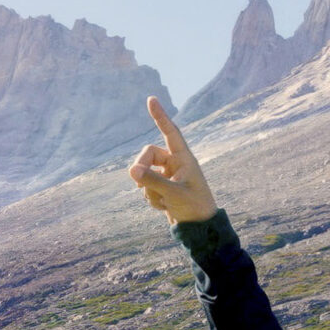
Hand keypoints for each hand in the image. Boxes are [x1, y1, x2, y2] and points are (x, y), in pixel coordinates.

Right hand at [128, 96, 217, 224]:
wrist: (199, 229)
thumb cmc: (194, 208)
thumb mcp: (174, 193)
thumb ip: (152, 181)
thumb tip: (131, 170)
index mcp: (184, 158)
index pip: (170, 132)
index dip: (160, 116)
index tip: (151, 99)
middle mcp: (175, 164)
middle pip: (147, 154)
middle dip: (141, 168)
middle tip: (137, 180)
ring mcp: (167, 176)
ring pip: (144, 173)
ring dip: (148, 190)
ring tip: (164, 202)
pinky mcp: (161, 189)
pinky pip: (145, 188)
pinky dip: (151, 199)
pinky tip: (164, 208)